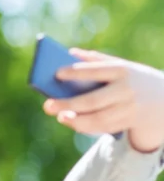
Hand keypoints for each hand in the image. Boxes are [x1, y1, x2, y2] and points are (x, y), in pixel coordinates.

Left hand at [44, 49, 163, 152]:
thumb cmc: (133, 79)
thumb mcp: (122, 65)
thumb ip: (96, 59)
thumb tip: (70, 52)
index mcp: (123, 70)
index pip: (97, 70)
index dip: (76, 72)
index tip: (57, 73)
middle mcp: (126, 90)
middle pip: (92, 100)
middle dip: (68, 104)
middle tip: (48, 105)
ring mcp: (128, 109)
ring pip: (97, 119)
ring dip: (75, 120)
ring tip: (59, 116)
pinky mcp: (128, 122)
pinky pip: (103, 127)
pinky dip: (85, 126)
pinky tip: (71, 122)